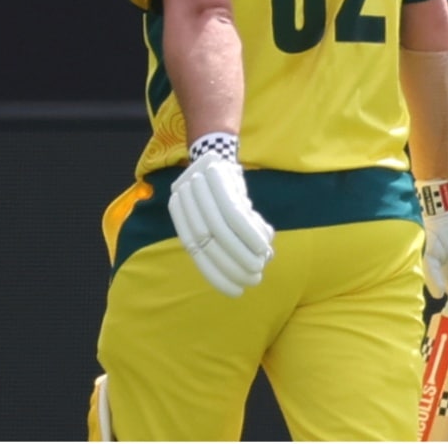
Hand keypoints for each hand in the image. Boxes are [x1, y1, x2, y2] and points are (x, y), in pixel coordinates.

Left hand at [168, 140, 275, 297]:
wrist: (215, 156)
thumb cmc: (221, 197)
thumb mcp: (219, 220)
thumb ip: (229, 241)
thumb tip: (260, 261)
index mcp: (182, 222)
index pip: (199, 256)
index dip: (217, 276)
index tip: (237, 292)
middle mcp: (186, 207)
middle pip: (211, 244)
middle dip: (234, 265)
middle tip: (254, 278)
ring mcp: (201, 192)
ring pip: (223, 231)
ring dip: (244, 251)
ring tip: (261, 263)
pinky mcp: (220, 181)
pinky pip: (236, 214)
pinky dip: (251, 232)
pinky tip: (265, 244)